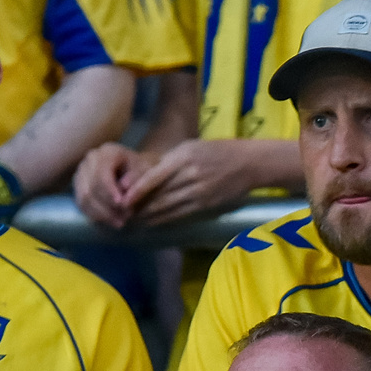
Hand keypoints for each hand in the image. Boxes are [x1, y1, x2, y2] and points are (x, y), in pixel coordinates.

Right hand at [73, 142, 143, 226]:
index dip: (110, 192)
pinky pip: (81, 203)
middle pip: (91, 188)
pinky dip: (95, 215)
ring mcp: (81, 172)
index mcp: (107, 152)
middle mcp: (90, 160)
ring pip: (84, 197)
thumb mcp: (146, 170)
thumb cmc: (142, 169)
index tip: (122, 205)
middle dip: (107, 206)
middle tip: (124, 219)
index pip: (102, 174)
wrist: (134, 168)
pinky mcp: (78, 185)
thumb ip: (136, 178)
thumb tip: (124, 190)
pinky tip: (109, 222)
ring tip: (119, 223)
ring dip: (101, 214)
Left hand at [120, 139, 269, 227]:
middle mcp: (190, 176)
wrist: (248, 164)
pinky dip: (164, 220)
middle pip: (159, 196)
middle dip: (138, 208)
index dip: (137, 191)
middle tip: (121, 215)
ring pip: (168, 208)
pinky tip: (153, 223)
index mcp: (184, 158)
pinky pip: (181, 214)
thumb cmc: (216, 151)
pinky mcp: (206, 205)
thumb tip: (143, 179)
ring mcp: (199, 193)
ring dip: (148, 217)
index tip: (122, 201)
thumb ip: (168, 162)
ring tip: (133, 221)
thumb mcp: (190, 147)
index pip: (154, 178)